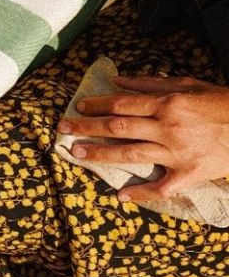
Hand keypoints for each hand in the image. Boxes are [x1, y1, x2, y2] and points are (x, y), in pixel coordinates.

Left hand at [58, 76, 228, 201]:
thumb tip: (117, 80)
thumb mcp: (187, 84)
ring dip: (100, 155)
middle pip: (118, 129)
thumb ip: (150, 82)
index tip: (78, 107)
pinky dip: (141, 192)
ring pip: (130, 155)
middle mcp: (168, 127)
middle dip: (87, 128)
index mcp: (167, 104)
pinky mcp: (190, 173)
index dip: (97, 106)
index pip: (122, 105)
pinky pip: (161, 186)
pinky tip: (120, 196)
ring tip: (76, 153)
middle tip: (62, 128)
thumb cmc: (220, 102)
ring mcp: (178, 152)